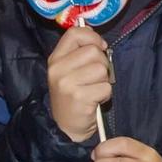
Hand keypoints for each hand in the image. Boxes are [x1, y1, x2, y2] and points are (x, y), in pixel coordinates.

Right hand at [46, 25, 113, 142]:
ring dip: (104, 81)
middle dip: (102, 64)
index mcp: (55, 59)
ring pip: (101, 69)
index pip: (74, 33)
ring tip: (94, 90)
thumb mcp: (69, 71)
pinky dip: (105, 95)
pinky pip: (105, 87)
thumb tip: (100, 42)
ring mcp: (67, 83)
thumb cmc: (72, 96)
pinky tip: (95, 100)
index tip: (99, 47)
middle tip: (95, 78)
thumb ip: (80, 53)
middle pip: (93, 51)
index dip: (92, 37)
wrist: (65, 128)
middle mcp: (58, 69)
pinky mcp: (79, 97)